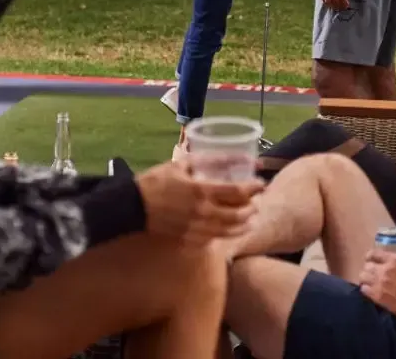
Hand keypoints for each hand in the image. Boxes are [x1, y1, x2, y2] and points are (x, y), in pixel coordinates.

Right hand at [135, 159, 263, 246]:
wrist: (133, 206)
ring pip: (228, 231)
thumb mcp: (182, 164)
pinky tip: (227, 230)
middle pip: (237, 215)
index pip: (237, 192)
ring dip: (242, 225)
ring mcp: (196, 229)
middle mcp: (202, 213)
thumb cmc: (157, 181)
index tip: (262, 185)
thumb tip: (237, 155)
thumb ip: (210, 159)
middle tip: (257, 204)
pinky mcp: (188, 240)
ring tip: (249, 220)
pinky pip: (212, 240)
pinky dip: (224, 235)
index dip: (254, 189)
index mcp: (201, 191)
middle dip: (251, 209)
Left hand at [359, 250, 395, 324]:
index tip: (371, 259)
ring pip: (363, 277)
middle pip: (367, 266)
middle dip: (369, 268)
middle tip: (373, 272)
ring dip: (366, 278)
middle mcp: (384, 270)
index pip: (374, 253)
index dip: (371, 256)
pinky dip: (366, 289)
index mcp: (395, 260)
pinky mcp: (379, 298)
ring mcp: (380, 284)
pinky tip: (371, 290)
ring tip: (370, 281)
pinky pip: (364, 290)